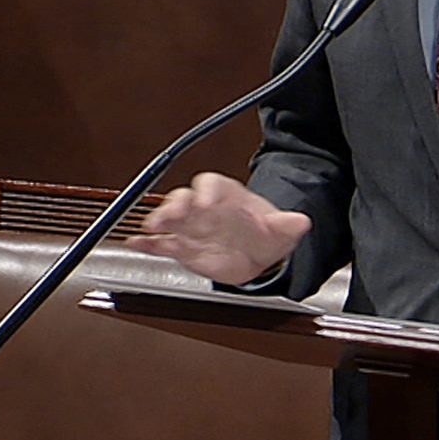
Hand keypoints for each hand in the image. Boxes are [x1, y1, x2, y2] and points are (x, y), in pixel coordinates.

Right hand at [124, 172, 310, 285]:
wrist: (255, 256)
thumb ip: (287, 224)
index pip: (212, 183)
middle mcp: (204, 208)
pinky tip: (136, 243)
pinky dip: (147, 242)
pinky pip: (160, 242)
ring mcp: (191, 227)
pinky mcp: (181, 246)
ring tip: (153, 226)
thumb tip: (301, 221)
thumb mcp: (280, 229)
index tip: (206, 200)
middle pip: (184, 197)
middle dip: (177, 204)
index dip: (207, 190)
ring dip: (159, 220)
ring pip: (170, 218)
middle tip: (173, 213)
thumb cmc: (262, 234)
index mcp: (226, 195)